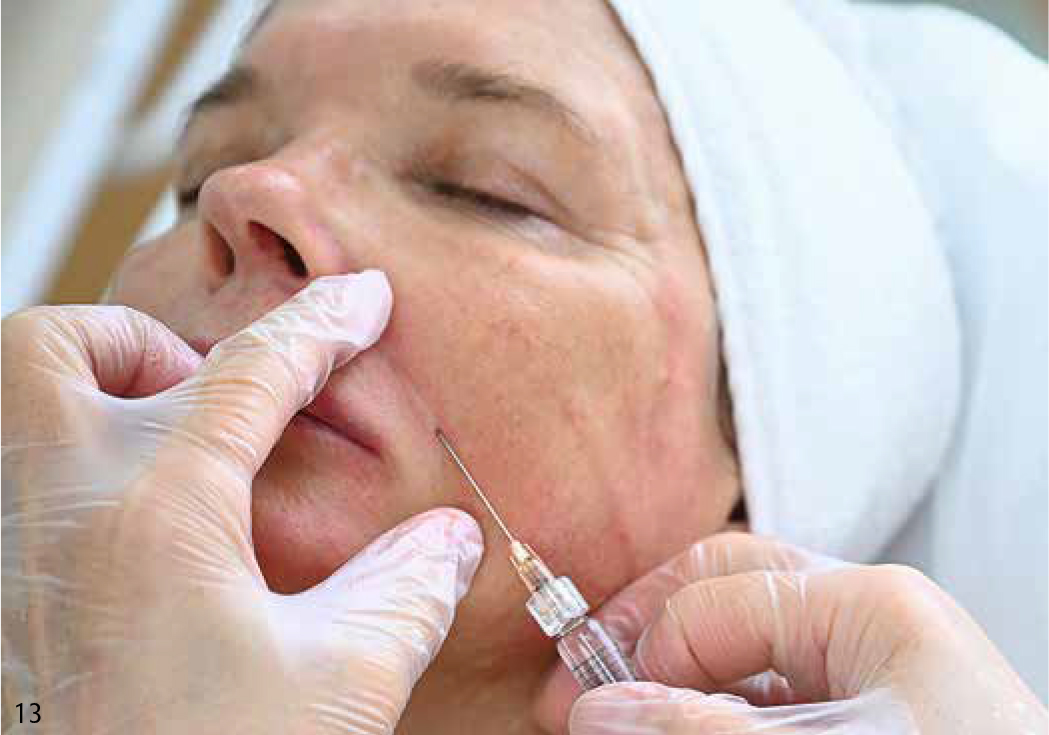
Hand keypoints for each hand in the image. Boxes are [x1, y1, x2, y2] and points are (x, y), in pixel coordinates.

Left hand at [2, 272, 482, 733]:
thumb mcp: (339, 684)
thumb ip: (404, 590)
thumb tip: (448, 540)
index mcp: (158, 511)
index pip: (250, 371)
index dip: (321, 324)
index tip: (361, 297)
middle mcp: (60, 511)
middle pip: (56, 345)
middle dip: (137, 340)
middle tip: (204, 392)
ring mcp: (11, 555)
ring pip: (12, 412)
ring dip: (89, 398)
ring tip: (166, 451)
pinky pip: (14, 488)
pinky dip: (73, 475)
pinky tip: (135, 538)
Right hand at [535, 532, 1045, 733]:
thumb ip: (705, 732)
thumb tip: (598, 711)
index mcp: (869, 606)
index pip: (714, 597)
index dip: (645, 652)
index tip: (594, 712)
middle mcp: (867, 621)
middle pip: (722, 589)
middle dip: (645, 636)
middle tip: (584, 693)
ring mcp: (867, 670)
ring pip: (740, 646)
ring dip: (675, 681)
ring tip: (623, 720)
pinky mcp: (863, 718)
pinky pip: (771, 695)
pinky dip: (719, 710)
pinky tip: (683, 728)